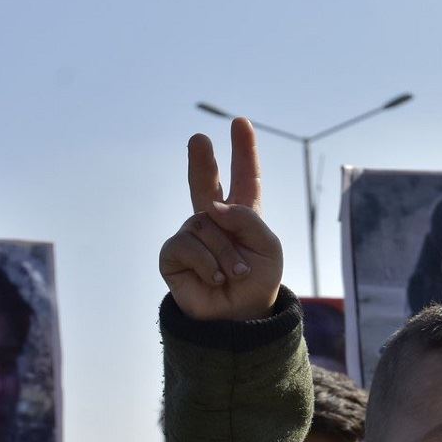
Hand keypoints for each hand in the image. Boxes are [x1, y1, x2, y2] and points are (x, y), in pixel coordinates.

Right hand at [159, 118, 282, 320]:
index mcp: (243, 217)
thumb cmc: (257, 283)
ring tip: (232, 275)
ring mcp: (191, 235)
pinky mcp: (173, 254)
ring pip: (205, 224)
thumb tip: (212, 208)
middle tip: (199, 138)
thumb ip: (248, 219)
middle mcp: (214, 221)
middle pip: (204, 183)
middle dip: (202, 160)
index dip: (243, 151)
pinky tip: (213, 279)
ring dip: (225, 253)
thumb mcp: (269, 248)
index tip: (241, 123)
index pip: (245, 178)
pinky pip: (187, 244)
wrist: (239, 319)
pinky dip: (205, 262)